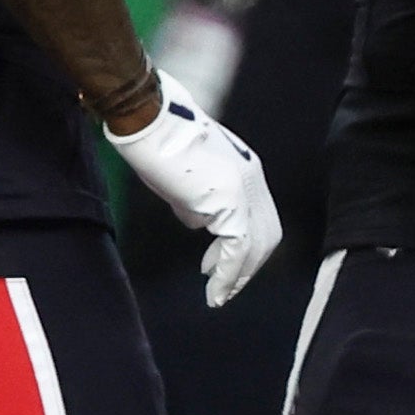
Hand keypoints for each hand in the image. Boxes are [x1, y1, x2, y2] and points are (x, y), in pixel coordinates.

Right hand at [107, 87, 286, 304]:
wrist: (148, 119)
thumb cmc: (157, 141)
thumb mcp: (183, 178)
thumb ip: (196, 201)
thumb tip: (198, 221)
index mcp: (246, 170)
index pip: (259, 218)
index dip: (246, 247)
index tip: (218, 263)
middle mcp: (253, 179)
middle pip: (267, 235)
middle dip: (247, 267)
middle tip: (224, 286)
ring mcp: (245, 188)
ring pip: (256, 246)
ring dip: (238, 276)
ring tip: (218, 295)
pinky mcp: (229, 199)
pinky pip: (238, 248)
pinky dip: (228, 274)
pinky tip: (213, 289)